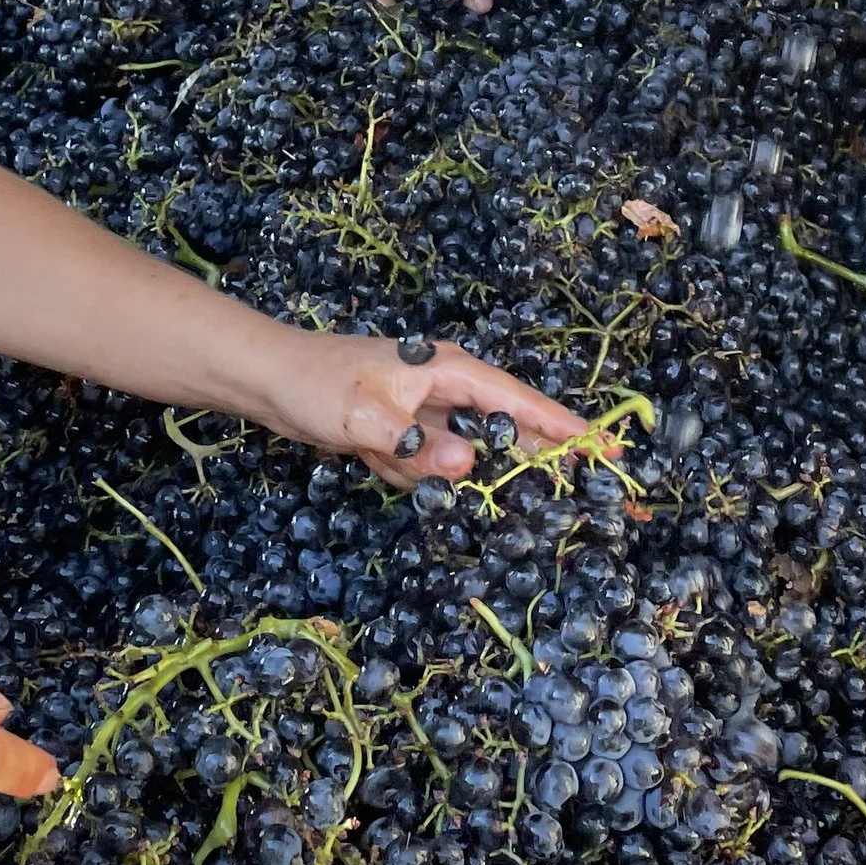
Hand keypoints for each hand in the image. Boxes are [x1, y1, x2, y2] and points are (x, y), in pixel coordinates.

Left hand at [262, 337, 598, 487]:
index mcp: (447, 370)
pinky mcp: (403, 433)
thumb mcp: (365, 417)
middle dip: (521, 459)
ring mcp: (424, 412)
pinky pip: (425, 466)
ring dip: (438, 472)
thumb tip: (470, 466)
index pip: (515, 400)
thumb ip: (418, 445)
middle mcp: (444, 389)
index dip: (557, 424)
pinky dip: (407, 474)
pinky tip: (371, 458)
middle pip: (501, 429)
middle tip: (562, 494)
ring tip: (407, 466)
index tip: (599, 445)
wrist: (267, 379)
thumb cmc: (315, 384)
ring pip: (460, 455)